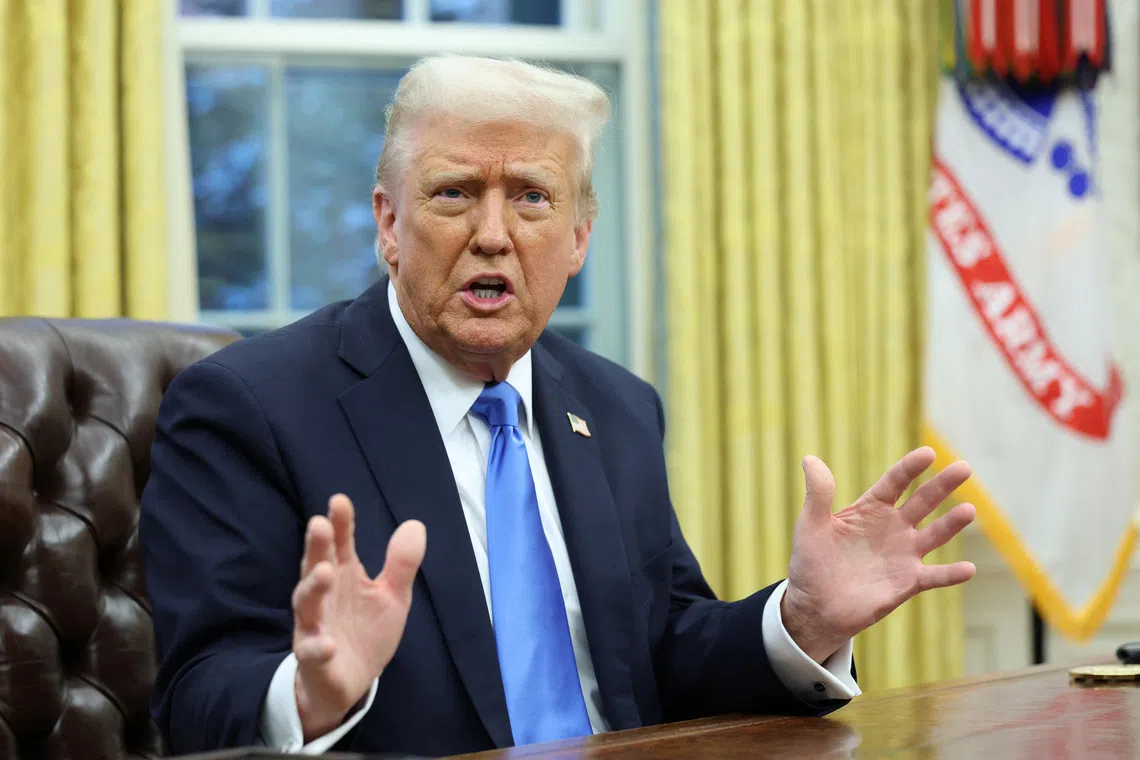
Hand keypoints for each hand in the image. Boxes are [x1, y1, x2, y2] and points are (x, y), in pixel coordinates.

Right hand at [292, 494, 426, 740]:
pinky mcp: (315, 659)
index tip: (339, 500)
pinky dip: (318, 647)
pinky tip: (328, 644)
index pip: (340, 544)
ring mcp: (315, 627)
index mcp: (344, 576)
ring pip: (307, 605)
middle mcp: (324, 596)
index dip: (340, 524)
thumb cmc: (365, 631)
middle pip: (316, 566)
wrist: (350, 682)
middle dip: (317, 546)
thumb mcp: (392, 596)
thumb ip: (401, 564)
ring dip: (314, 588)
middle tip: (319, 524)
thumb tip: (415, 524)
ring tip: (326, 571)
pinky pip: (313, 652)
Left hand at [781, 447, 975, 662]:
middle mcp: (893, 528)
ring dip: (952, 524)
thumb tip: (810, 459)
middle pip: (922, 501)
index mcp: (871, 509)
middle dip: (942, 485)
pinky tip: (968, 569)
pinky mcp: (907, 582)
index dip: (910, 468)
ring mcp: (903, 555)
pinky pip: (934, 577)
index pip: (895, 482)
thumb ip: (818, 493)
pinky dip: (950, 574)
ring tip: (969, 510)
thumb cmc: (811, 561)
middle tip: (964, 468)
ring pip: (934, 535)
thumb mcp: (811, 524)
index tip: (928, 453)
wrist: (815, 606)